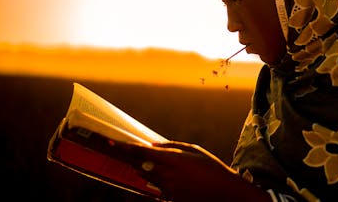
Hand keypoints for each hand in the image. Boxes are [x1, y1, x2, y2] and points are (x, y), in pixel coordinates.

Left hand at [127, 141, 271, 201]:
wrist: (224, 193)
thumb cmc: (211, 168)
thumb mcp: (194, 150)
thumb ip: (171, 146)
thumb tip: (152, 144)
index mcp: (173, 160)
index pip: (142, 152)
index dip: (126, 147)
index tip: (113, 141)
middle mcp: (166, 175)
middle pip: (139, 165)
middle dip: (130, 157)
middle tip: (122, 148)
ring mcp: (167, 189)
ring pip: (145, 176)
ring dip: (141, 167)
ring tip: (143, 160)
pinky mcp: (170, 198)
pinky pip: (155, 186)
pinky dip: (154, 178)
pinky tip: (164, 174)